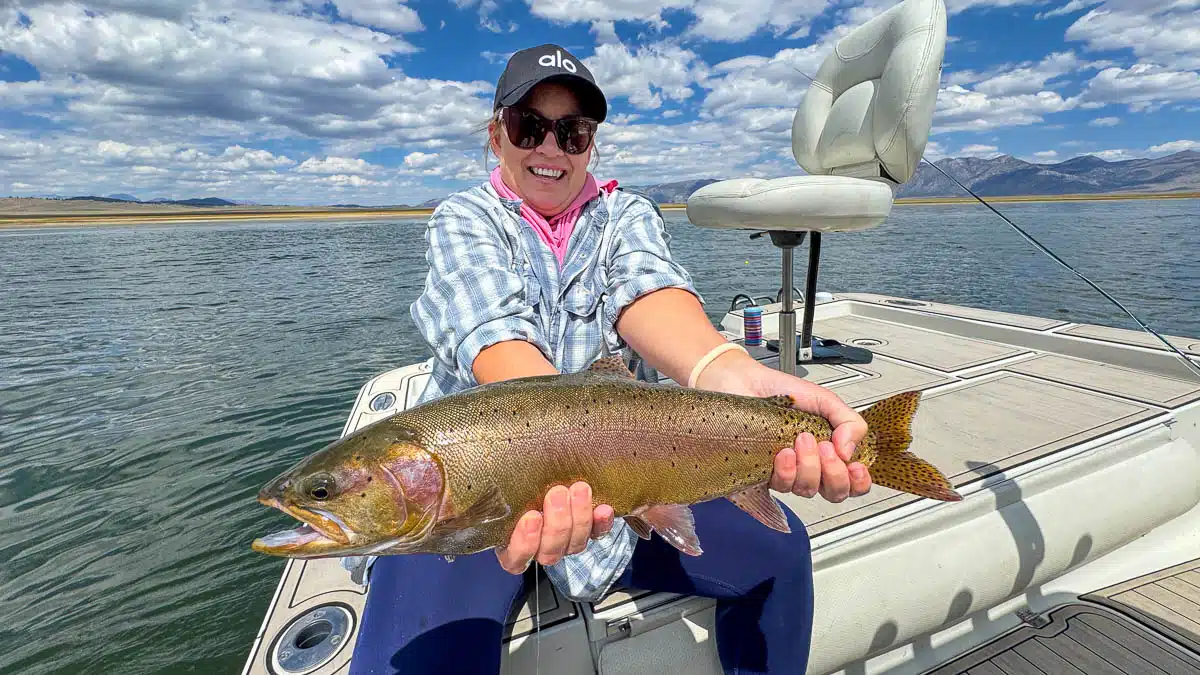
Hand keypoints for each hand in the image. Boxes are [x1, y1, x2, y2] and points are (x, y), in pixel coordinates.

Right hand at [495, 481, 615, 573]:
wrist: (546, 479)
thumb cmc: (518, 484)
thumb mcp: (506, 488)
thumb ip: (504, 487)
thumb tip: (479, 461)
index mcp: (512, 545)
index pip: (515, 558)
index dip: (524, 542)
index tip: (530, 517)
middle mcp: (540, 549)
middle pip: (550, 551)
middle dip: (557, 523)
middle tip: (557, 493)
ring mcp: (566, 544)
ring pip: (575, 544)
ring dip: (579, 518)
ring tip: (579, 490)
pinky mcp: (588, 533)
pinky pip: (597, 534)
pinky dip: (601, 523)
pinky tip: (604, 509)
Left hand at [696, 349, 870, 502]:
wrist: (744, 383)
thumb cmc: (781, 390)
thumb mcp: (824, 400)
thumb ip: (848, 421)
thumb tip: (850, 451)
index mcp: (830, 450)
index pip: (853, 481)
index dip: (859, 481)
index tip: (856, 467)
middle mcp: (811, 465)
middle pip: (834, 492)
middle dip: (834, 474)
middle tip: (825, 448)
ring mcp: (788, 471)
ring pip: (808, 490)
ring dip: (809, 467)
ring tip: (801, 439)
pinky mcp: (765, 474)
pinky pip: (782, 486)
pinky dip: (787, 470)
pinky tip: (784, 453)